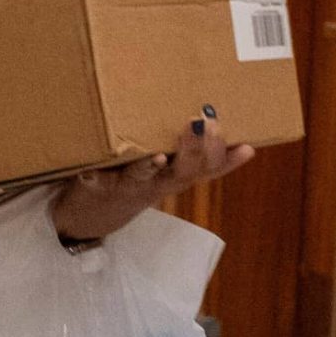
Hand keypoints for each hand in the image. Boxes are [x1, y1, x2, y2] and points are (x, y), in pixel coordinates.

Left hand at [49, 115, 253, 243]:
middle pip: (183, 172)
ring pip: (144, 176)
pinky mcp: (99, 187)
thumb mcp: (170, 166)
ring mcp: (130, 185)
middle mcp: (159, 182)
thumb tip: (228, 123)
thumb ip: (193, 147)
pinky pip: (98, 182)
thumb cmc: (139, 178)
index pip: (210, 168)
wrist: (95, 214)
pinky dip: (94, 178)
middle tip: (202, 126)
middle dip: (194, 151)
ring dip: (151, 167)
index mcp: (177, 173)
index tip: (246, 146)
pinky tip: (89, 172)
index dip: (228, 160)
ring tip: (157, 157)